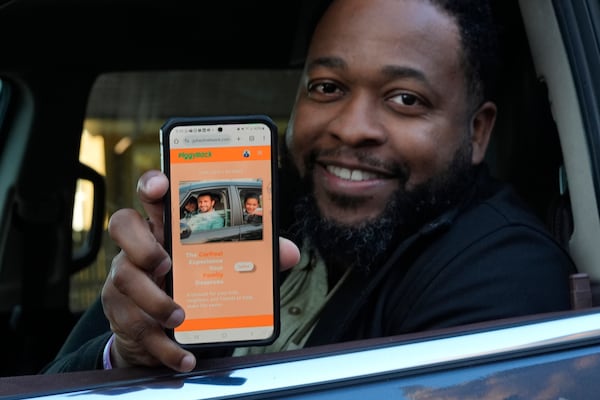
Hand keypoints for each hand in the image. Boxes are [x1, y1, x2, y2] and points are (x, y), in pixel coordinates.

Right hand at [103, 170, 298, 371]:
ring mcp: (125, 279)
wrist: (163, 329)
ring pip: (126, 279)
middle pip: (122, 225)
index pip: (150, 195)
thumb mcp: (222, 265)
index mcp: (164, 227)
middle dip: (142, 242)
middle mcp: (139, 247)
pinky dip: (164, 347)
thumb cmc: (192, 283)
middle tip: (166, 263)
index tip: (160, 185)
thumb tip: (288, 252)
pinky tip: (184, 356)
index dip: (151, 184)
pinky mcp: (123, 313)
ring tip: (181, 317)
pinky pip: (137, 327)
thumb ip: (255, 255)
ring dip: (156, 301)